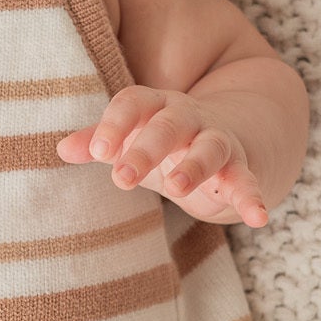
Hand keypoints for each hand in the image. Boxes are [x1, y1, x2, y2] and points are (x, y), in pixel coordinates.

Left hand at [56, 87, 269, 226]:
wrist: (226, 135)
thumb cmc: (162, 141)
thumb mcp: (130, 140)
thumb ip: (99, 142)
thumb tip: (61, 148)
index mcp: (155, 106)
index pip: (133, 103)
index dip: (114, 125)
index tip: (96, 152)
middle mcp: (187, 118)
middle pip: (169, 126)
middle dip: (146, 150)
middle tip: (123, 179)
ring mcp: (217, 140)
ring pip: (210, 148)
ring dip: (195, 167)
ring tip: (177, 189)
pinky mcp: (240, 168)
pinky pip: (246, 181)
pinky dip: (253, 198)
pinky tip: (258, 217)